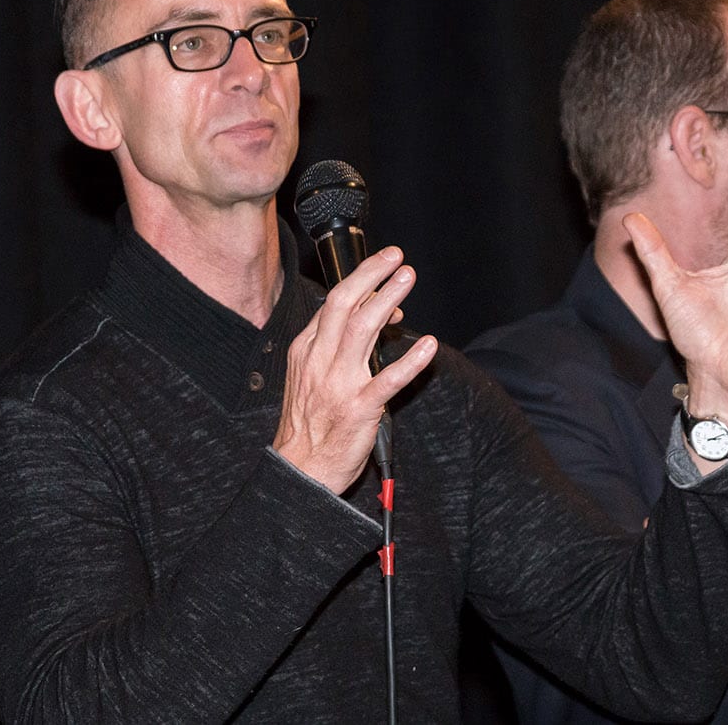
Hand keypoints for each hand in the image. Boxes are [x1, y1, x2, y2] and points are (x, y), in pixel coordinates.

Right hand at [273, 246, 437, 492]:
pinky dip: (410, 361)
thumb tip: (373, 320)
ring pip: (362, 330)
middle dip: (370, 275)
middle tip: (395, 257)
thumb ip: (334, 348)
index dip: (362, 285)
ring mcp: (339, 384)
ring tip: (407, 279)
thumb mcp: (308, 377)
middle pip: (343, 305)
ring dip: (387, 300)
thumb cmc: (308, 425)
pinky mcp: (359, 409)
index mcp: (305, 352)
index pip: (332, 306)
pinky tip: (428, 346)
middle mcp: (319, 362)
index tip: (385, 277)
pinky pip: (388, 380)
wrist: (299, 471)